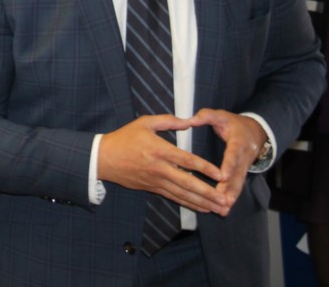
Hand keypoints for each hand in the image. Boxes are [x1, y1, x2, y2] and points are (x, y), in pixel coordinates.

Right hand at [99, 114, 227, 213]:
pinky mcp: (152, 188)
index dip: (204, 168)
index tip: (220, 174)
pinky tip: (203, 208)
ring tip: (219, 208)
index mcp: (159, 150)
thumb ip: (168, 120)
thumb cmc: (125, 138)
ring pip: (182, 194)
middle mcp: (159, 168)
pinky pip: (174, 197)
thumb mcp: (145, 122)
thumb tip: (189, 120)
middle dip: (208, 193)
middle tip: (225, 200)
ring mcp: (156, 181)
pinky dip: (189, 204)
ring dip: (202, 202)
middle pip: (187, 183)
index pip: (186, 160)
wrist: (104, 158)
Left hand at [189, 109, 266, 212]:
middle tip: (223, 201)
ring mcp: (243, 168)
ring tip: (223, 210)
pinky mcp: (241, 174)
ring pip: (238, 184)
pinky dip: (231, 198)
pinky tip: (223, 210)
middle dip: (230, 189)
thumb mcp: (221, 115)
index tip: (223, 176)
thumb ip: (207, 116)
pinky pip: (236, 187)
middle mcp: (243, 158)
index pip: (233, 155)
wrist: (255, 132)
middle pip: (237, 175)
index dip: (229, 166)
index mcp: (239, 142)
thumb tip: (190, 119)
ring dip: (231, 197)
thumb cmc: (233, 123)